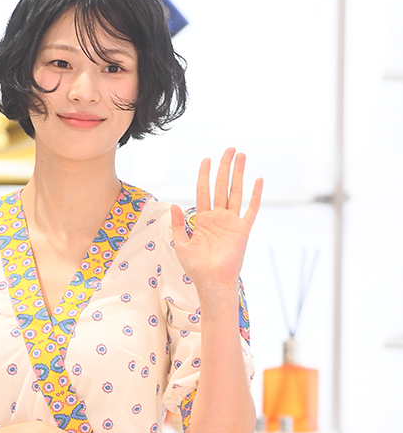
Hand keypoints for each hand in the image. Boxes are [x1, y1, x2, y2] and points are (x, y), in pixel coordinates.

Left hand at [170, 148, 261, 291]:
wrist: (211, 282)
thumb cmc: (196, 268)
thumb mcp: (181, 244)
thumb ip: (177, 224)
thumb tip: (174, 205)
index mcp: (203, 220)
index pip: (203, 191)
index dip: (204, 175)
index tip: (206, 159)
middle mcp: (218, 218)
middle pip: (222, 186)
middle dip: (224, 167)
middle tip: (229, 149)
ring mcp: (232, 222)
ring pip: (236, 192)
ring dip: (238, 174)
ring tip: (241, 156)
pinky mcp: (243, 230)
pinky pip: (251, 209)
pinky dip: (256, 195)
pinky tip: (258, 180)